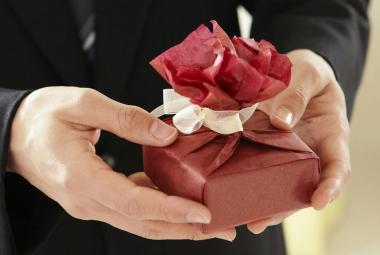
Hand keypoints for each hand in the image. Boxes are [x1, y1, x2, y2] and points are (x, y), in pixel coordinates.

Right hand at [7, 86, 235, 240]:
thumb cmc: (43, 116)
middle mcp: (87, 200)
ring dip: (176, 224)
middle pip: (143, 223)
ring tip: (209, 221)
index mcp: (80, 176)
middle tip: (222, 227)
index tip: (203, 214)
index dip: (170, 210)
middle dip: (185, 228)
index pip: (133, 202)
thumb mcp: (83, 104)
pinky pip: (132, 209)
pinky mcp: (96, 199)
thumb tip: (167, 135)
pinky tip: (179, 201)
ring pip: (140, 223)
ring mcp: (91, 203)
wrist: (15, 133)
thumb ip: (127, 119)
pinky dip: (158, 209)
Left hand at [247, 50, 350, 233]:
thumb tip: (281, 123)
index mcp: (329, 134)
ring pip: (276, 180)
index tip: (318, 201)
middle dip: (284, 206)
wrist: (292, 70)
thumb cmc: (308, 72)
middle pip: (301, 184)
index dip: (330, 186)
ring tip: (241, 215)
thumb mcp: (308, 74)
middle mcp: (307, 149)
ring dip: (261, 199)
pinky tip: (226, 185)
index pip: (337, 166)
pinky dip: (243, 175)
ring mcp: (284, 151)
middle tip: (261, 220)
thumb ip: (297, 94)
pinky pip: (255, 162)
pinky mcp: (262, 145)